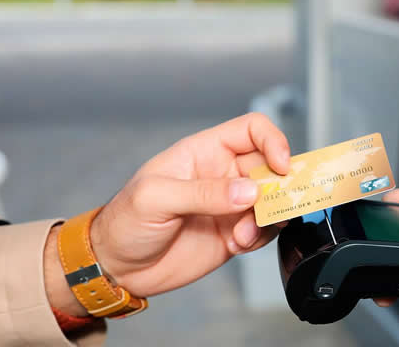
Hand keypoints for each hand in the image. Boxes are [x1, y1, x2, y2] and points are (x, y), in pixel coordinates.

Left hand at [75, 113, 288, 301]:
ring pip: (273, 200)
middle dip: (280, 185)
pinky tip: (237, 244)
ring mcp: (230, 205)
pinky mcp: (235, 233)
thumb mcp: (155, 199)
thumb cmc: (124, 222)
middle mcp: (223, 174)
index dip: (273, 141)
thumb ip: (203, 192)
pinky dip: (261, 237)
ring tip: (244, 233)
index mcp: (205, 152)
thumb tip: (248, 192)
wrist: (117, 268)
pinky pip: (265, 229)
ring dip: (270, 216)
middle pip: (270, 166)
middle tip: (274, 205)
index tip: (281, 166)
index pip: (252, 130)